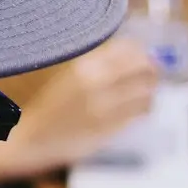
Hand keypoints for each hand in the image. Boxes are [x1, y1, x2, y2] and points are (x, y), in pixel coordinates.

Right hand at [0, 38, 160, 179]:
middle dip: (152, 70)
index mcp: (85, 66)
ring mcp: (104, 108)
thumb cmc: (55, 105)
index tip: (144, 56)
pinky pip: (139, 113)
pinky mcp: (110, 128)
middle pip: (144, 69)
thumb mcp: (73, 75)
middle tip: (153, 74)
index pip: (128, 50)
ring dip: (150, 91)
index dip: (141, 53)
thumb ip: (102, 64)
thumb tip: (137, 53)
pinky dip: (144, 108)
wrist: (35, 137)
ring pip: (146, 93)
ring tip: (144, 93)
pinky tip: (137, 108)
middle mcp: (96, 84)